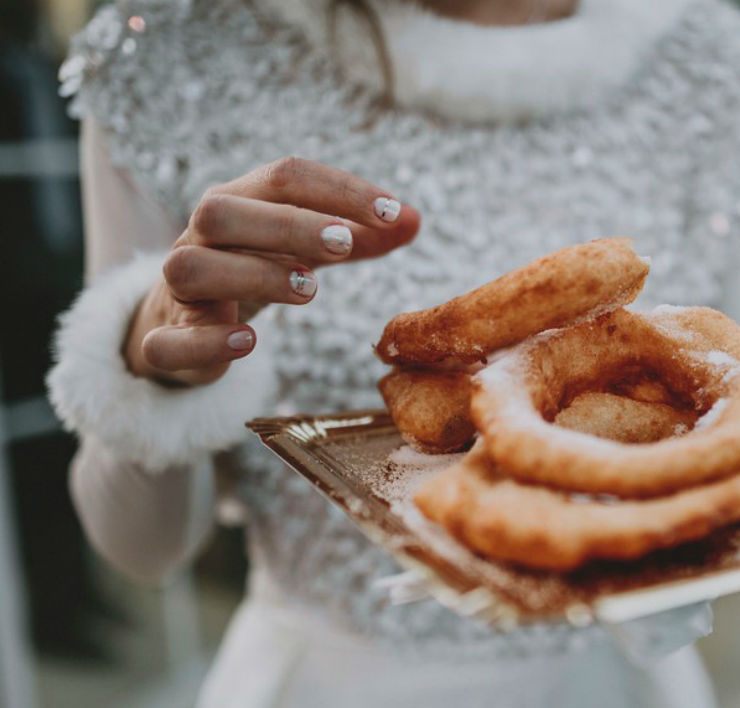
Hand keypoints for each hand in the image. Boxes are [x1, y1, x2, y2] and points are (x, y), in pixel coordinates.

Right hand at [124, 157, 419, 385]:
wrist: (180, 323)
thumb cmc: (252, 272)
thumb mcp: (305, 250)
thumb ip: (359, 237)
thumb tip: (416, 219)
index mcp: (238, 203)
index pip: (283, 175)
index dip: (339, 189)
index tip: (393, 212)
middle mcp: (199, 237)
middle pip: (223, 211)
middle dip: (288, 224)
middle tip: (345, 244)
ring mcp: (177, 288)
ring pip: (191, 267)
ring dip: (253, 275)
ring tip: (310, 290)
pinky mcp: (166, 340)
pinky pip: (168, 341)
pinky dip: (209, 341)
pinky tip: (250, 343)